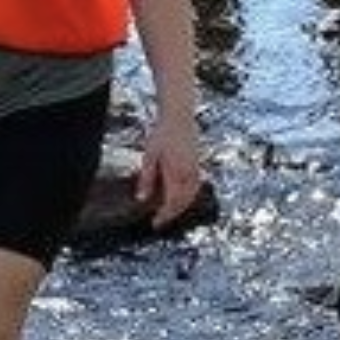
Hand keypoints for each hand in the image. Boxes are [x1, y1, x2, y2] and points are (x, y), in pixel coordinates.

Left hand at [136, 106, 205, 230]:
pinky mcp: (198, 165)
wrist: (179, 117)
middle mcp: (189, 174)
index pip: (171, 203)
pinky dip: (188, 197)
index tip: (155, 223)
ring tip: (169, 212)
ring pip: (192, 196)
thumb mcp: (149, 156)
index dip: (164, 215)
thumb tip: (141, 199)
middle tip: (160, 220)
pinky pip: (196, 187)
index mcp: (176, 173)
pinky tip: (180, 197)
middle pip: (183, 202)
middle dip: (172, 214)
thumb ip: (146, 179)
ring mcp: (196, 169)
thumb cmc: (162, 134)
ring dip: (181, 207)